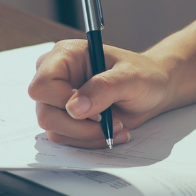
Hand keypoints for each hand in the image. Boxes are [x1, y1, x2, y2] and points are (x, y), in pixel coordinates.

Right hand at [27, 40, 178, 148]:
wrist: (153, 90)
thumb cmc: (144, 75)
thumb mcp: (130, 77)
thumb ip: (103, 88)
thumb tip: (75, 108)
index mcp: (65, 56)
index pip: (42, 85)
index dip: (63, 102)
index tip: (94, 110)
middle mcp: (57, 77)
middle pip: (45, 113)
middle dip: (79, 126)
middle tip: (108, 121)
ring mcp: (59, 100)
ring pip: (54, 130)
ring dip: (88, 135)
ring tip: (116, 126)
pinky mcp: (66, 118)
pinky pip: (66, 138)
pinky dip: (90, 140)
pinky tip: (111, 131)